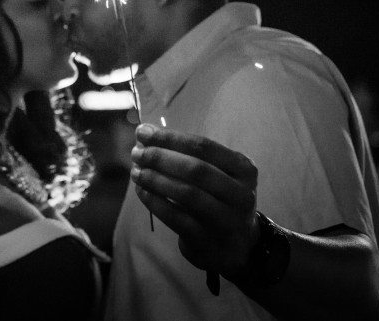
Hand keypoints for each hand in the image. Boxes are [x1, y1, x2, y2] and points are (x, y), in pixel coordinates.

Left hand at [130, 124, 259, 277]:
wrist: (236, 246)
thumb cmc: (219, 198)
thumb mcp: (218, 174)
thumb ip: (188, 155)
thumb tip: (145, 134)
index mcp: (243, 169)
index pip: (203, 147)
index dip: (170, 138)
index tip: (143, 132)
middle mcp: (240, 193)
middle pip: (196, 169)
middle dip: (160, 158)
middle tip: (136, 153)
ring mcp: (226, 219)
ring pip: (187, 194)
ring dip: (155, 179)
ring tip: (135, 172)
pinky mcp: (207, 239)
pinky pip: (176, 217)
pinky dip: (155, 202)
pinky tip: (141, 191)